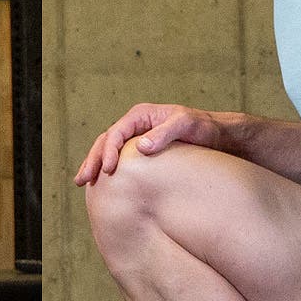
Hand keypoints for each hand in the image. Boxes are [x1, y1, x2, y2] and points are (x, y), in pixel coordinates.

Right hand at [73, 103, 223, 184]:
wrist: (217, 137)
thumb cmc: (203, 129)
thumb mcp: (187, 126)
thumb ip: (165, 133)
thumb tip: (142, 147)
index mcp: (141, 116)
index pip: (116, 132)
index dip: (109, 151)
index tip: (108, 170)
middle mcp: (135, 126)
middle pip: (105, 141)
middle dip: (92, 160)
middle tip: (83, 180)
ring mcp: (136, 139)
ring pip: (107, 150)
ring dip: (94, 166)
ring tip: (82, 183)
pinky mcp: (140, 153)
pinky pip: (119, 160)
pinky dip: (106, 170)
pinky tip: (101, 185)